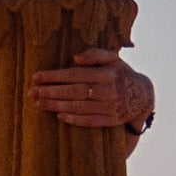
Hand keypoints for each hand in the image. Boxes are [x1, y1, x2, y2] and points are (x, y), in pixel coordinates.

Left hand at [29, 47, 152, 129]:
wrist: (143, 96)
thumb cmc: (121, 74)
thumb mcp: (113, 59)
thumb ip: (95, 54)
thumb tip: (75, 57)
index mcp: (106, 74)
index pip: (75, 75)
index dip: (54, 76)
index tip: (36, 77)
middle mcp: (108, 91)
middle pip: (74, 92)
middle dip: (51, 92)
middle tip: (32, 92)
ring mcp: (109, 107)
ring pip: (79, 107)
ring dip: (57, 106)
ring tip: (39, 103)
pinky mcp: (111, 120)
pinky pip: (90, 121)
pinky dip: (74, 119)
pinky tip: (59, 115)